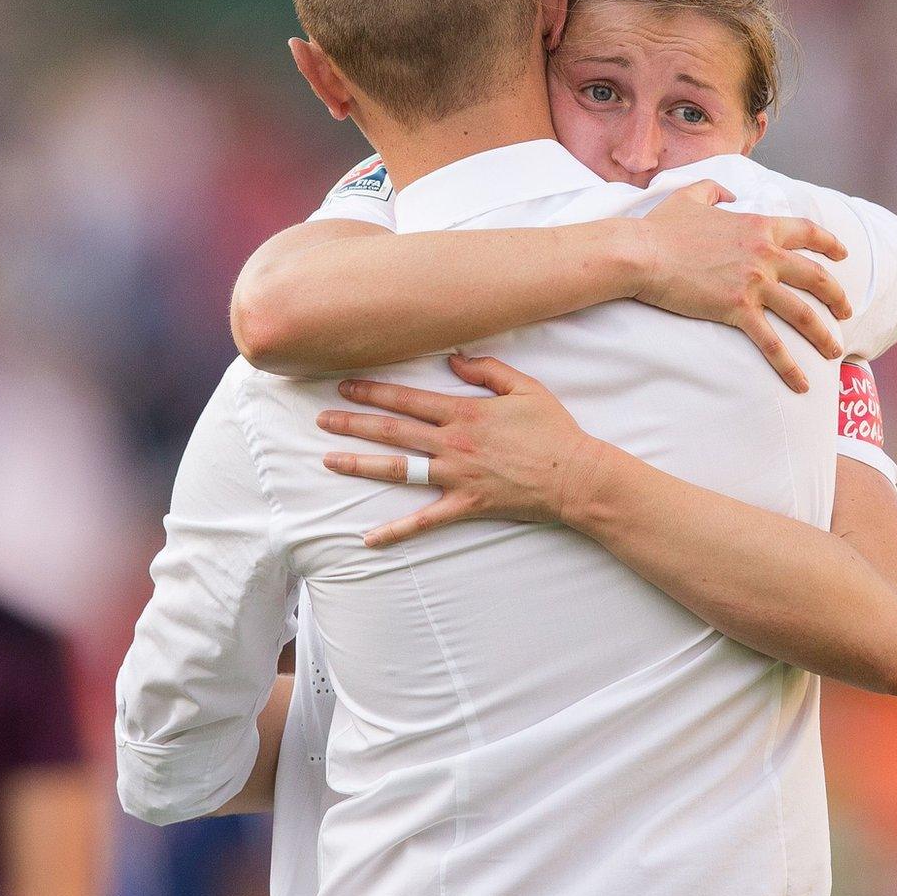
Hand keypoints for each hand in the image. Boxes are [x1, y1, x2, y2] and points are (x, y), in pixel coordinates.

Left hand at [316, 354, 613, 546]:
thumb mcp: (525, 388)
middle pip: (392, 431)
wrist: (575, 477)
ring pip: (398, 469)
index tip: (344, 386)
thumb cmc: (553, 431)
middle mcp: (452, 444)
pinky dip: (395, 532)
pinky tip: (368, 540)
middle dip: (352, 423)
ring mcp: (456, 477)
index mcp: (464, 413)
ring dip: (361, 464)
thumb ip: (487, 369)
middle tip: (320, 419)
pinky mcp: (465, 505)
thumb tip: (453, 356)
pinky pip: (424, 522)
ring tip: (329, 460)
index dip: (373, 391)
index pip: (407, 399)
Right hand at [629, 180, 853, 392]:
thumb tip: (728, 195)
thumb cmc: (661, 228)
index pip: (807, 232)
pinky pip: (772, 343)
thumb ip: (714, 191)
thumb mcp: (691, 197)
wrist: (642, 254)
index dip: (830, 244)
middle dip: (837, 297)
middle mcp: (764, 254)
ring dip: (823, 334)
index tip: (843, 256)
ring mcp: (754, 283)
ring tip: (835, 352)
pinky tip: (801, 384)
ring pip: (803, 313)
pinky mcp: (738, 309)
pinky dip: (790, 366)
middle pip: (816, 277)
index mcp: (758, 226)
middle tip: (847, 312)